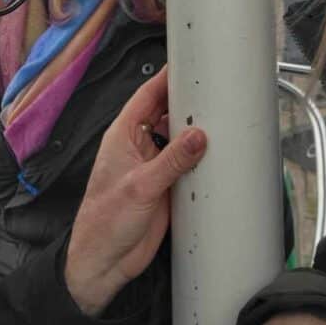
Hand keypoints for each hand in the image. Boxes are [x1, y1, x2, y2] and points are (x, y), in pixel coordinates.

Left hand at [64, 66, 206, 315]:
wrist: (105, 261)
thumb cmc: (105, 220)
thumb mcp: (141, 186)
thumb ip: (172, 160)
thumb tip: (199, 135)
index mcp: (124, 135)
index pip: (147, 96)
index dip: (166, 78)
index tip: (187, 63)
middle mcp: (139, 145)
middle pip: (165, 113)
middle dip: (186, 101)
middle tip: (213, 89)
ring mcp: (153, 165)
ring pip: (177, 137)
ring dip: (195, 130)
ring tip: (220, 116)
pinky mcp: (166, 186)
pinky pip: (185, 163)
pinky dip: (199, 157)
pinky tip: (216, 152)